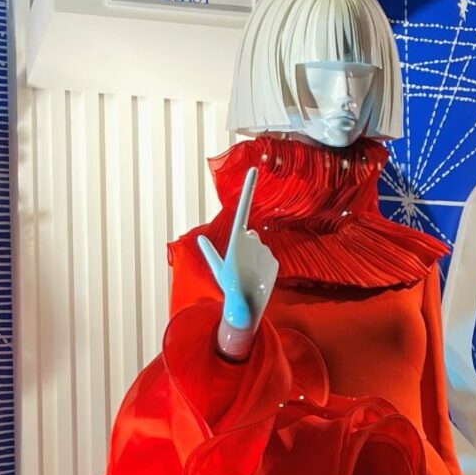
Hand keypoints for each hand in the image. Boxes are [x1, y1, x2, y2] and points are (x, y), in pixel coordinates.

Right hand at [197, 168, 277, 359]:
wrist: (245, 304)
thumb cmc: (228, 285)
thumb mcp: (217, 267)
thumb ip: (210, 251)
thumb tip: (200, 239)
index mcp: (236, 238)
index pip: (243, 207)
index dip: (248, 187)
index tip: (255, 169)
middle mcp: (252, 240)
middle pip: (251, 235)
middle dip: (247, 246)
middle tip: (240, 265)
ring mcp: (265, 250)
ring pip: (260, 248)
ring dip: (255, 258)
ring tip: (249, 275)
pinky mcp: (274, 261)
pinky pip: (268, 260)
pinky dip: (264, 268)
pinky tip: (258, 279)